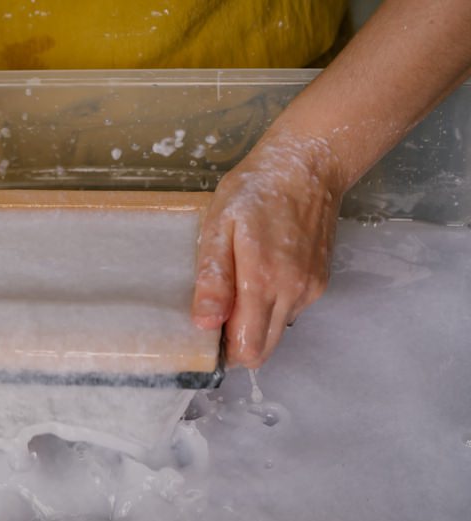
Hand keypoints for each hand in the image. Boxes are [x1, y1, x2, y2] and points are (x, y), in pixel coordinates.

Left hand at [191, 132, 343, 367]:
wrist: (308, 166)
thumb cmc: (255, 191)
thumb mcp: (220, 226)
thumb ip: (214, 277)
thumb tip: (205, 323)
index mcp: (262, 282)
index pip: (247, 349)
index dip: (223, 350)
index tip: (207, 330)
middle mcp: (292, 294)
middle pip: (263, 350)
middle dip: (237, 343)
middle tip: (218, 312)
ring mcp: (310, 290)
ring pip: (276, 332)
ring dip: (254, 323)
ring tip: (239, 285)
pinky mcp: (320, 283)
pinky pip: (289, 312)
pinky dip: (272, 306)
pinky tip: (262, 273)